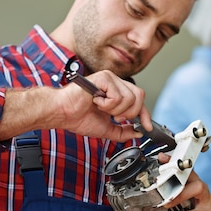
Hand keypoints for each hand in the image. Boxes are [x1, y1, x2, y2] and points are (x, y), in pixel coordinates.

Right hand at [0, 72, 151, 142]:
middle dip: (129, 113)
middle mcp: (115, 83)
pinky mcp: (104, 77)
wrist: (63, 113)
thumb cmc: (79, 117)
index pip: (139, 101)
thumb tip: (138, 133)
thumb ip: (123, 131)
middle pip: (139, 97)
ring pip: (130, 98)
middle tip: (114, 117)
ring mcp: (110, 78)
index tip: (147, 128)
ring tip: (100, 108)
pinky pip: (118, 96)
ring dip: (115, 110)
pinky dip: (107, 104)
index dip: (145, 115)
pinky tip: (95, 102)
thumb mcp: (107, 128)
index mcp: (117, 92)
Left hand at [146, 158, 210, 210]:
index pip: (190, 173)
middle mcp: (207, 200)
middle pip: (196, 189)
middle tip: (161, 202)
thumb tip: (150, 193)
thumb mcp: (188, 206)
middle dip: (176, 194)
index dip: (177, 165)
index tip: (163, 159)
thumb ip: (175, 198)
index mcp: (200, 190)